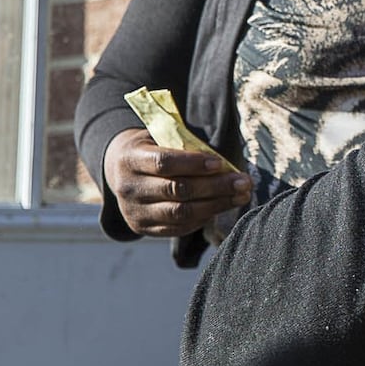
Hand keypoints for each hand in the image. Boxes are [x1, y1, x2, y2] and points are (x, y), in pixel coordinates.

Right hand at [103, 128, 250, 236]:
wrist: (120, 170)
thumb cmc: (152, 148)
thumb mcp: (160, 137)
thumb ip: (184, 146)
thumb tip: (223, 164)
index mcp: (130, 159)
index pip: (163, 163)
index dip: (193, 164)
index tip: (220, 163)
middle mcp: (128, 188)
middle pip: (176, 190)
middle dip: (215, 187)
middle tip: (244, 182)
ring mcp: (134, 211)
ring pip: (180, 213)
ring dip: (216, 205)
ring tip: (241, 196)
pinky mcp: (143, 228)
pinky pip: (178, 227)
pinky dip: (203, 218)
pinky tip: (221, 207)